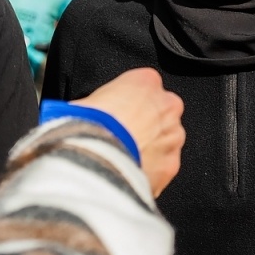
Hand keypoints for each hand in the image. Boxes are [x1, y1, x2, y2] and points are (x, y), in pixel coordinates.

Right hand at [73, 68, 184, 195]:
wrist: (95, 160)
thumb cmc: (88, 127)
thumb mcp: (82, 103)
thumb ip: (95, 104)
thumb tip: (81, 114)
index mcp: (145, 81)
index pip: (143, 85)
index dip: (127, 102)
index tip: (116, 115)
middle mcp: (166, 105)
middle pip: (159, 112)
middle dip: (145, 125)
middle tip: (121, 137)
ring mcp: (172, 136)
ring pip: (165, 140)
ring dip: (150, 148)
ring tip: (124, 158)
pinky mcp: (171, 164)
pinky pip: (162, 166)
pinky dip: (150, 170)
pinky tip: (129, 172)